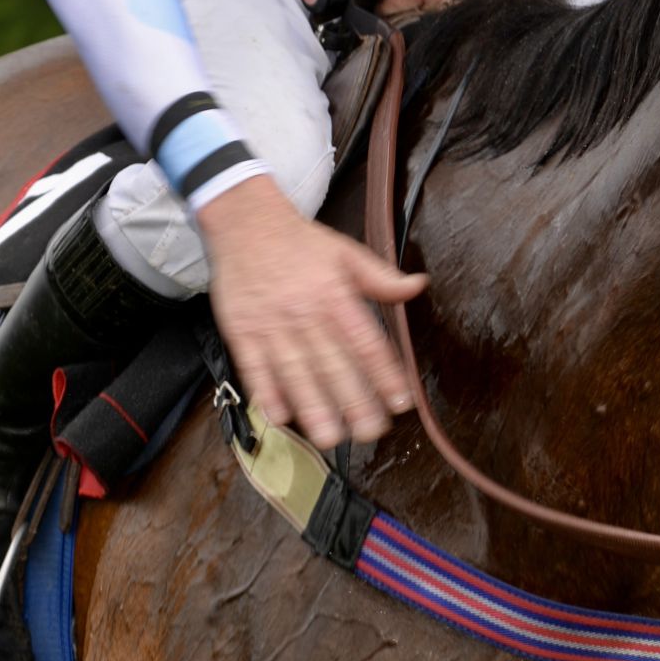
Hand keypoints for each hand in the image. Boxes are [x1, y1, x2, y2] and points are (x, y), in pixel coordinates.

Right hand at [199, 176, 428, 447]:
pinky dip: (266, 393)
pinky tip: (281, 417)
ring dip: (312, 407)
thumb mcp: (347, 253)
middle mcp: (304, 312)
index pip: (365, 341)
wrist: (246, 223)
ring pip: (294, 372)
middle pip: (332, 363)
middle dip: (353, 401)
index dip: (384, 372)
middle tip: (371, 432)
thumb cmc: (302, 243)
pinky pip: (254, 367)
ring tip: (331, 437)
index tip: (401, 400)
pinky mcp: (241, 331)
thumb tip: (418, 286)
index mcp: (334, 294)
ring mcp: (270, 324)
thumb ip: (381, 277)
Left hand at [374, 0, 552, 15]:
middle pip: (398, 17)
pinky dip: (430, 9)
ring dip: (413, 6)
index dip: (376, 1)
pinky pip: (431, 20)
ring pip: (414, 20)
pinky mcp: (456, 21)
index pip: (384, 9)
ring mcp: (446, 18)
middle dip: (396, 1)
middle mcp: (433, 7)